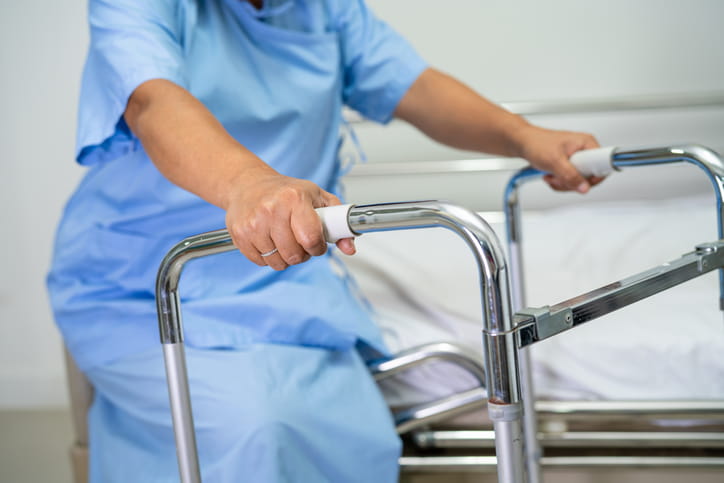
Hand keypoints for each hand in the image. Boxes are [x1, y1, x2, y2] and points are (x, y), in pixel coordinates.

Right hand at [224, 167, 353, 270]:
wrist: (248, 184)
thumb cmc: (286, 191)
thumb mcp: (317, 198)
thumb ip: (338, 223)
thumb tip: (349, 247)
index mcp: (294, 198)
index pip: (311, 238)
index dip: (317, 247)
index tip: (317, 244)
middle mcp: (272, 209)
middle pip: (294, 255)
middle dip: (302, 254)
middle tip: (300, 241)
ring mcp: (253, 223)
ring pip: (277, 262)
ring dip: (285, 257)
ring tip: (284, 240)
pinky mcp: (239, 234)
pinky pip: (260, 262)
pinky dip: (268, 257)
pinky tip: (269, 241)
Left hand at [514, 125, 604, 192]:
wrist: (522, 143)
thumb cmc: (536, 144)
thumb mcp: (554, 161)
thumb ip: (570, 175)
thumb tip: (584, 187)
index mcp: (587, 143)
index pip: (603, 165)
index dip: (593, 176)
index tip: (581, 180)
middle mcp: (584, 150)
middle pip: (590, 177)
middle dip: (571, 182)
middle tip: (558, 177)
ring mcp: (577, 158)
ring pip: (579, 181)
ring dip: (563, 183)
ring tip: (551, 174)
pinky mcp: (569, 165)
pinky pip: (570, 180)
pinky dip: (559, 182)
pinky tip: (550, 175)